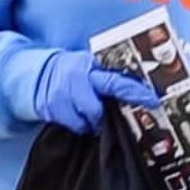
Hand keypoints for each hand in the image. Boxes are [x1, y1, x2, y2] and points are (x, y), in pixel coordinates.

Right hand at [33, 50, 160, 133]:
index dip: (136, 92)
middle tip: (121, 117)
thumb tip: (137, 85)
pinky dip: (81, 123)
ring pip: (89, 119)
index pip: (116, 80)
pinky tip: (77, 114)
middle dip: (110, 115)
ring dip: (94, 120)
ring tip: (90, 111)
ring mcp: (63, 95)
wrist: (38, 75)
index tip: (152, 100)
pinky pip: (77, 125)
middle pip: (98, 107)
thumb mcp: (89, 65)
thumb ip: (107, 74)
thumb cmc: (71, 72)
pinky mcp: (54, 109)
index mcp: (90, 65)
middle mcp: (77, 79)